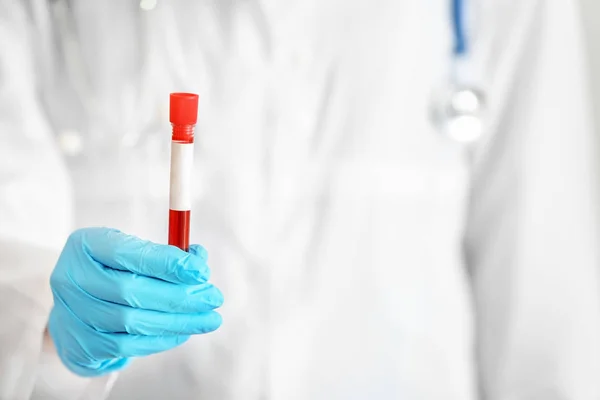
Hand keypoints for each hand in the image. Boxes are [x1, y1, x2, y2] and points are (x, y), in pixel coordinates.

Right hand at [48, 227, 222, 376]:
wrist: (75, 304)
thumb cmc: (112, 270)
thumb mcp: (132, 250)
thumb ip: (164, 254)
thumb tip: (199, 262)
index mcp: (86, 245)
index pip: (129, 253)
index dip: (167, 263)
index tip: (201, 271)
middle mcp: (71, 279)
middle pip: (130, 291)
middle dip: (180, 296)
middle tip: (213, 298)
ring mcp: (71, 315)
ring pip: (131, 322)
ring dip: (177, 321)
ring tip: (208, 318)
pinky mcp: (79, 345)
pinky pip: (127, 346)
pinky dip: (161, 339)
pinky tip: (184, 331)